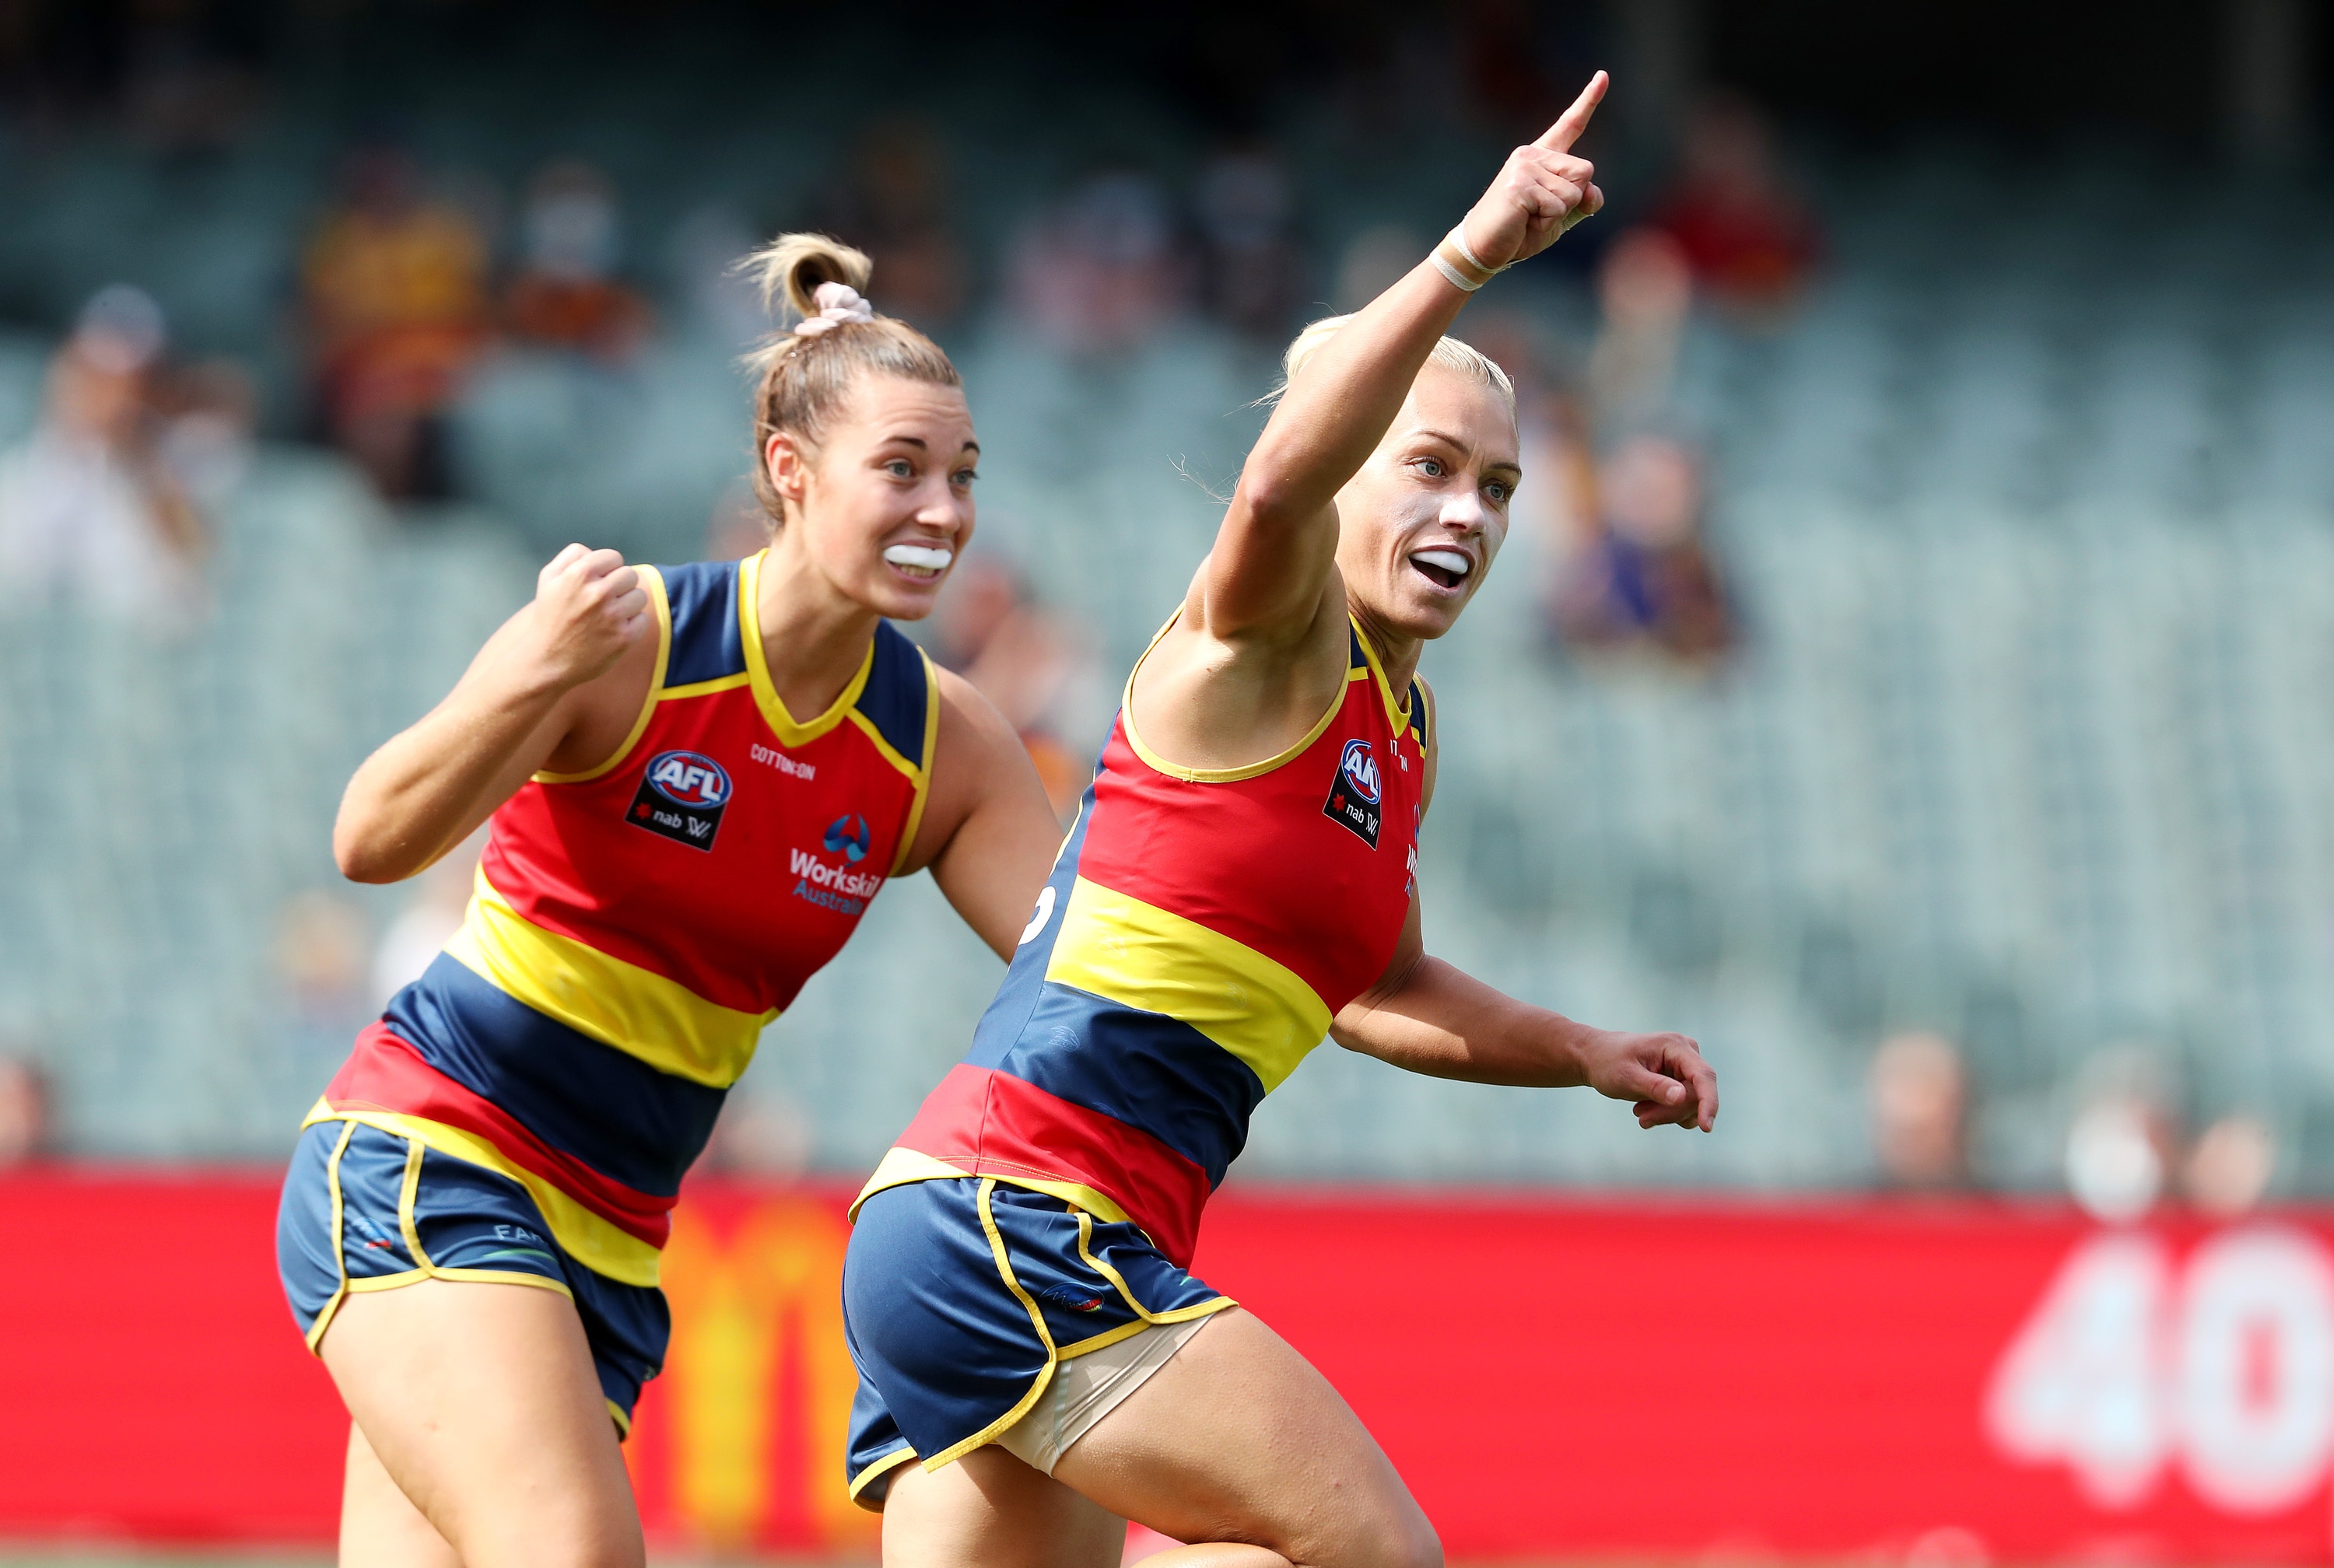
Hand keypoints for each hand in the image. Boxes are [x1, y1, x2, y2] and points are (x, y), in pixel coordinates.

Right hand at [526, 543, 648, 690]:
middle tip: (604, 601)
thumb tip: (594, 552)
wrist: (547, 659)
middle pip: (629, 575)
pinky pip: (643, 619)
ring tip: (608, 616)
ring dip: (627, 604)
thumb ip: (572, 556)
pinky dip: (632, 624)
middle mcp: (598, 592)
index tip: (598, 583)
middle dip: (619, 586)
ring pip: (639, 596)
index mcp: (580, 574)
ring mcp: (613, 616)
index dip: (607, 570)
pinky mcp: (624, 637)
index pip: (614, 558)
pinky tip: (613, 630)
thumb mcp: (549, 578)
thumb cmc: (550, 616)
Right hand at [1456, 70, 1607, 271]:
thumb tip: (1591, 192)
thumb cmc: (1521, 231)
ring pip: (1574, 191)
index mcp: (1542, 157)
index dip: (1589, 100)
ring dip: (1557, 214)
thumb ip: (1583, 201)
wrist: (1483, 249)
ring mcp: (1524, 166)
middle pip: (1585, 170)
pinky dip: (1547, 222)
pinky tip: (1524, 222)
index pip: (1570, 125)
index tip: (1603, 75)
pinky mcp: (1519, 184)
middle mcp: (1532, 154)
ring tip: (1529, 218)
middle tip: (1539, 213)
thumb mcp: (1561, 216)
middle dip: (1572, 199)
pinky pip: (1558, 205)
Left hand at [1578, 1028, 1717, 1131]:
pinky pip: (1687, 1108)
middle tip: (1640, 1117)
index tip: (1705, 1127)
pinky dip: (1667, 1114)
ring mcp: (1687, 1069)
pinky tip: (1646, 1108)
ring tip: (1639, 1110)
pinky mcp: (1684, 1082)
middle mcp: (1687, 1054)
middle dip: (1669, 1112)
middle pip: (1696, 1095)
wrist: (1598, 1059)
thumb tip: (1682, 1097)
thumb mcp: (1626, 1077)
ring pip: (1692, 1105)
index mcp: (1676, 1046)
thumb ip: (1655, 1087)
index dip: (1708, 1102)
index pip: (1703, 1076)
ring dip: (1666, 1115)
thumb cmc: (1609, 1063)